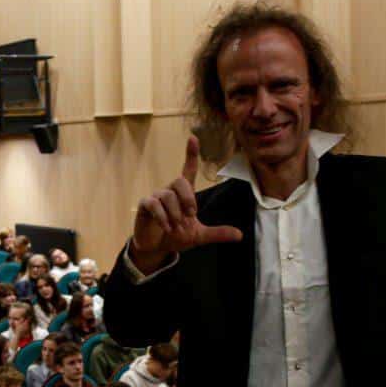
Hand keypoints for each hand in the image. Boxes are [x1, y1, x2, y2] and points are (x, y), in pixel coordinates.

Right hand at [131, 136, 242, 270]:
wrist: (157, 249)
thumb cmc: (176, 236)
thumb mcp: (200, 236)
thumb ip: (218, 233)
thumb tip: (240, 235)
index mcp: (184, 194)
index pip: (188, 170)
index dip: (191, 154)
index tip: (193, 138)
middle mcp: (170, 191)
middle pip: (179, 181)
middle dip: (188, 198)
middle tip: (191, 215)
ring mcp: (156, 197)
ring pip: (167, 196)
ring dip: (175, 214)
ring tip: (175, 228)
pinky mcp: (145, 205)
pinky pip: (154, 204)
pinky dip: (163, 217)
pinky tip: (167, 227)